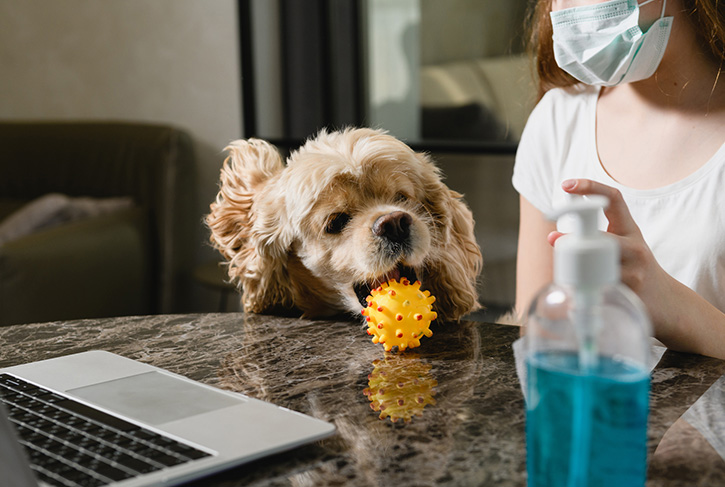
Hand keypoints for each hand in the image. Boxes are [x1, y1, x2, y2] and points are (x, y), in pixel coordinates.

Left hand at [548, 179, 672, 331]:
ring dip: (577, 266)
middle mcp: (635, 245)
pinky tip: (578, 293)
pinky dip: (585, 287)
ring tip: (565, 270)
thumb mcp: (620, 246)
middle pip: (603, 236)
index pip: (614, 199)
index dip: (591, 187)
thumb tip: (552, 237)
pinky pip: (602, 284)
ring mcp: (636, 269)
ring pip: (600, 262)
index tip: (567, 185)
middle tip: (553, 239)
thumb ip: (594, 238)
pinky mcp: (631, 290)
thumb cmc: (633, 269)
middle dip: (577, 239)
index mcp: (629, 228)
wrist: (665, 300)